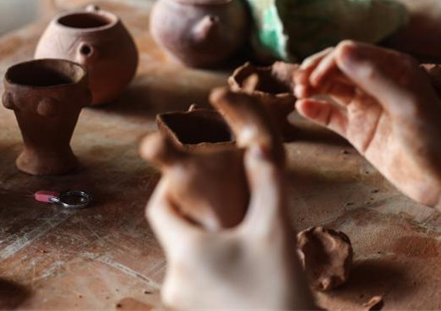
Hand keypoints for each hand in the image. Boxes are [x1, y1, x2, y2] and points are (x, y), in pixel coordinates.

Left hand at [146, 147, 313, 309]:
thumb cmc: (282, 292)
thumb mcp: (276, 231)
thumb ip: (267, 183)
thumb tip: (259, 146)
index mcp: (186, 252)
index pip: (158, 207)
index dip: (170, 185)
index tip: (191, 172)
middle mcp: (175, 280)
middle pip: (174, 232)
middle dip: (196, 212)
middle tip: (221, 196)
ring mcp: (183, 303)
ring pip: (188, 257)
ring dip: (206, 240)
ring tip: (238, 230)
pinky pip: (197, 280)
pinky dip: (212, 265)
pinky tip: (242, 262)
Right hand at [294, 41, 440, 206]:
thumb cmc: (434, 139)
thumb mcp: (405, 104)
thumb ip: (372, 78)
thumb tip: (340, 50)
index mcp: (394, 67)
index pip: (351, 52)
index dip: (329, 60)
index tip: (313, 76)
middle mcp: (378, 83)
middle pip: (337, 67)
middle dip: (316, 71)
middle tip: (299, 83)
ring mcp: (367, 107)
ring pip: (332, 88)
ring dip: (313, 87)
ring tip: (298, 92)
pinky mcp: (359, 131)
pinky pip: (331, 115)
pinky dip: (315, 110)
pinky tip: (302, 107)